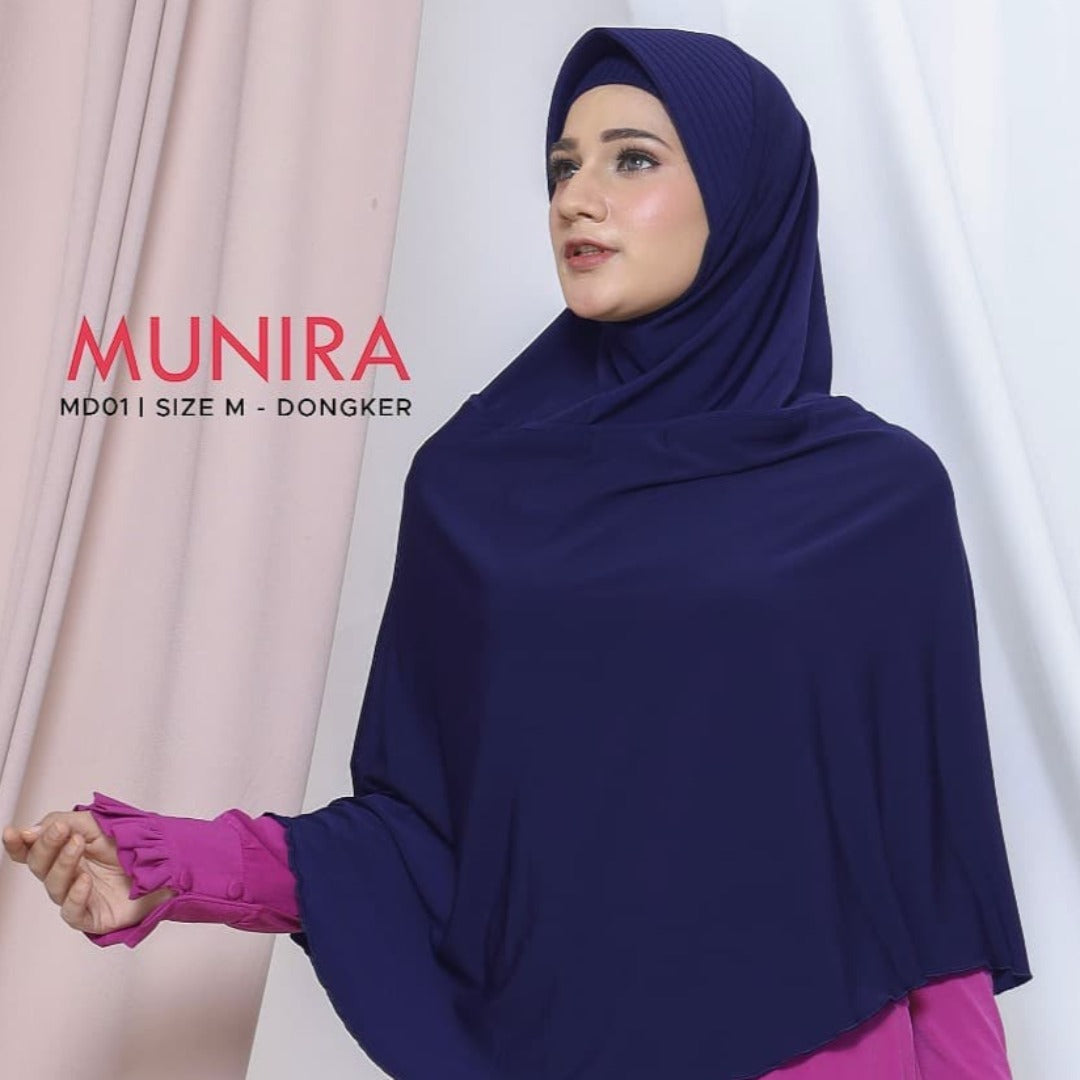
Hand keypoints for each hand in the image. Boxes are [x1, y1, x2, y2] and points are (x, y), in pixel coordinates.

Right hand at [2, 810, 175, 935]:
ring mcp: (79, 897)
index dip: (19, 845)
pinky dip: (75, 896)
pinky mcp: (93, 917)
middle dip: (46, 847)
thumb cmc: (132, 846)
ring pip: (55, 887)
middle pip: (40, 867)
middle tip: (60, 832)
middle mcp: (69, 876)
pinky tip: (84, 880)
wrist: (168, 863)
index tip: (14, 833)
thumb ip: (65, 822)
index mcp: (66, 854)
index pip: (33, 852)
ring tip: (77, 846)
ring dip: (63, 864)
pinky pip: (73, 912)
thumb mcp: (98, 823)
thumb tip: (30, 831)